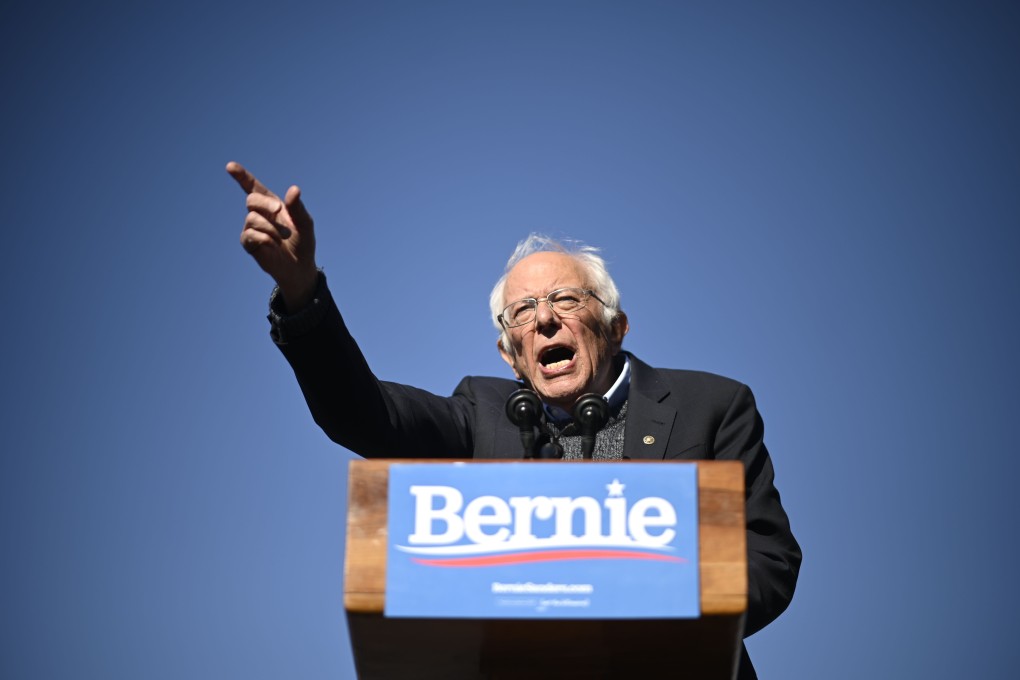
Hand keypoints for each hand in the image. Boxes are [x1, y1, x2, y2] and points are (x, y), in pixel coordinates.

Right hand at [227, 161, 317, 310]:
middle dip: (265, 203)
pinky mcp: (249, 243)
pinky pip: (250, 234)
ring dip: (271, 227)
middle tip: (278, 210)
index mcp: (271, 204)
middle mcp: (259, 214)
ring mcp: (252, 228)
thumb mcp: (305, 223)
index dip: (241, 176)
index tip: (230, 166)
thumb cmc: (303, 242)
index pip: (253, 187)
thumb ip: (298, 207)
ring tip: (283, 237)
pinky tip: (274, 244)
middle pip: (252, 199)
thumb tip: (294, 189)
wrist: (300, 266)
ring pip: (252, 218)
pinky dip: (265, 238)